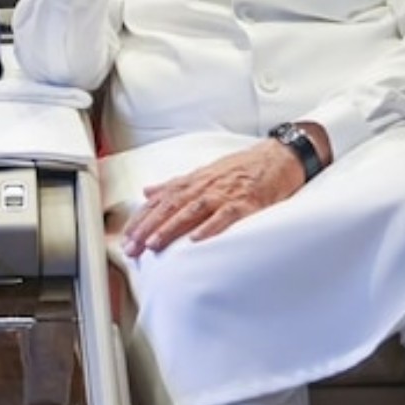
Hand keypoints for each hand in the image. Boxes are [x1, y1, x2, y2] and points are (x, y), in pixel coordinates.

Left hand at [121, 140, 304, 255]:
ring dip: (170, 228)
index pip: (160, 201)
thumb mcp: (204, 173)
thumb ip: (175, 185)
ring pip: (192, 211)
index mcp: (194, 181)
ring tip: (153, 244)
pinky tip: (196, 239)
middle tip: (132, 247)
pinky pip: (225, 215)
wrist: (278, 157)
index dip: (142, 219)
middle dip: (148, 227)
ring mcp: (225, 194)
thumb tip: (147, 192)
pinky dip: (210, 227)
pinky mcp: (246, 202)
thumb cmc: (241, 168)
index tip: (126, 237)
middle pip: (170, 207)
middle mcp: (205, 186)